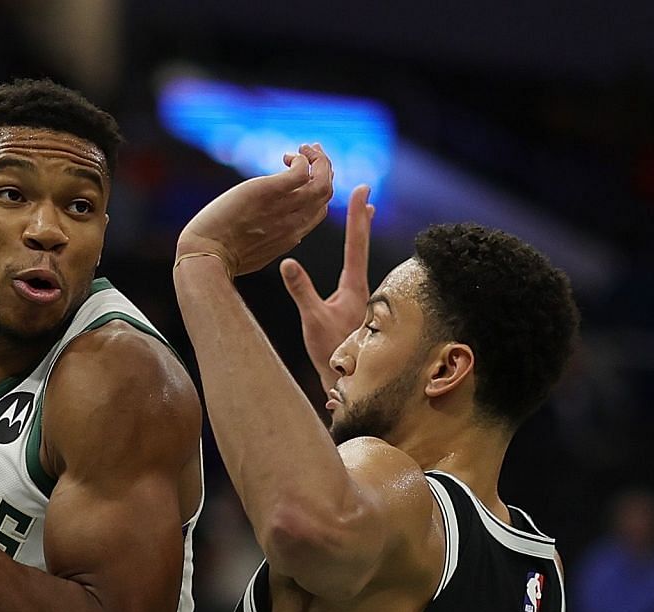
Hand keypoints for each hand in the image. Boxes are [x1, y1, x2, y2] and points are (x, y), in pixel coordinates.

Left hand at [176, 144, 335, 278]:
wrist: (207, 255)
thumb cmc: (221, 255)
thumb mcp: (255, 249)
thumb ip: (269, 237)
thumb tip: (267, 230)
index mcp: (291, 237)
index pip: (319, 210)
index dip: (319, 189)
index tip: (308, 174)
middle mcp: (294, 223)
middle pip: (325, 193)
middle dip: (325, 168)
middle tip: (311, 152)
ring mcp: (284, 208)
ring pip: (322, 182)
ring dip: (319, 160)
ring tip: (305, 148)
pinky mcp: (269, 192)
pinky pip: (301, 172)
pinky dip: (302, 160)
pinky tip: (288, 156)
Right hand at [279, 183, 374, 382]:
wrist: (346, 380)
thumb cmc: (331, 352)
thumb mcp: (313, 319)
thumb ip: (301, 290)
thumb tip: (287, 262)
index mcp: (353, 287)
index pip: (355, 243)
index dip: (356, 214)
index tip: (361, 189)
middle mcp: (360, 290)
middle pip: (362, 246)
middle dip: (361, 220)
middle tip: (366, 196)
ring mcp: (358, 300)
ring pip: (360, 260)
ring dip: (360, 237)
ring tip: (363, 218)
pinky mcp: (353, 310)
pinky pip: (353, 274)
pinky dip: (353, 257)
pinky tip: (349, 263)